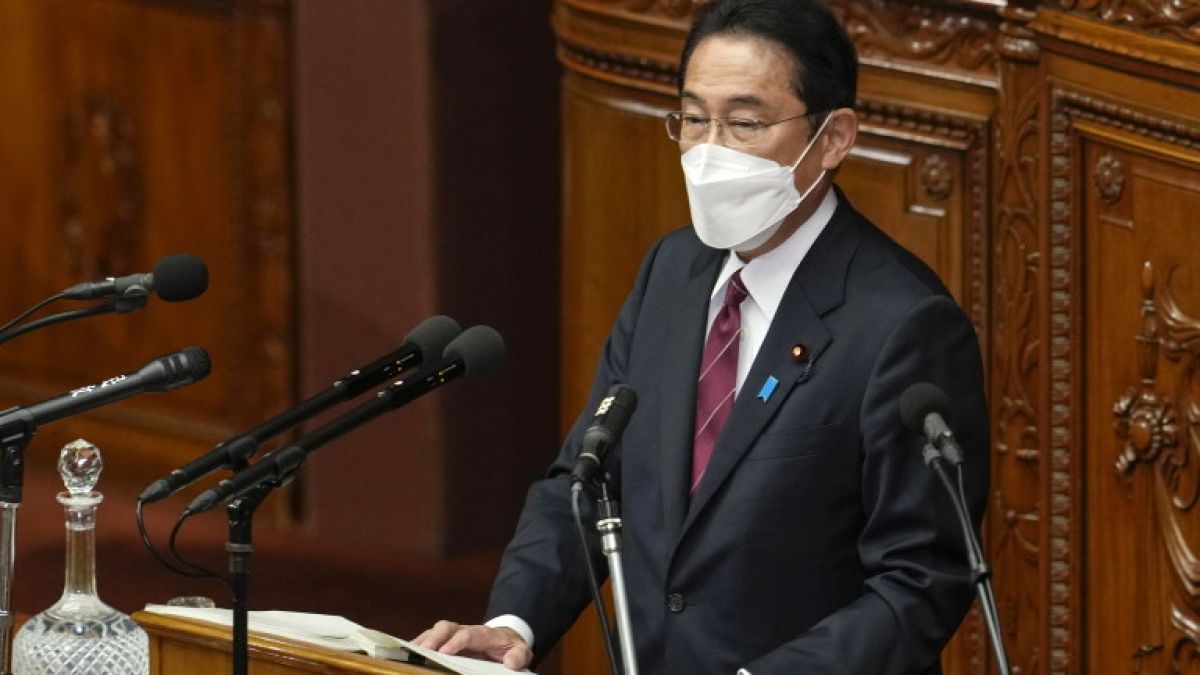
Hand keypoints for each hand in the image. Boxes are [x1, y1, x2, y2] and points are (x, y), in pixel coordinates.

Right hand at [412, 620, 532, 670]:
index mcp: (483, 634)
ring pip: (434, 631)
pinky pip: (430, 639)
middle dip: (433, 638)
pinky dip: (418, 645)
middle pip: (446, 627)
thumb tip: (510, 662)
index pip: (467, 634)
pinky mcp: (446, 641)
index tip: (445, 653)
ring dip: (422, 641)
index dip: (455, 642)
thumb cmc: (511, 647)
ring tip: (409, 653)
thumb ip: (519, 656)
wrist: (506, 640)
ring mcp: (454, 635)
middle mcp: (465, 631)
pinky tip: (408, 654)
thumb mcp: (521, 652)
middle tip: (423, 651)